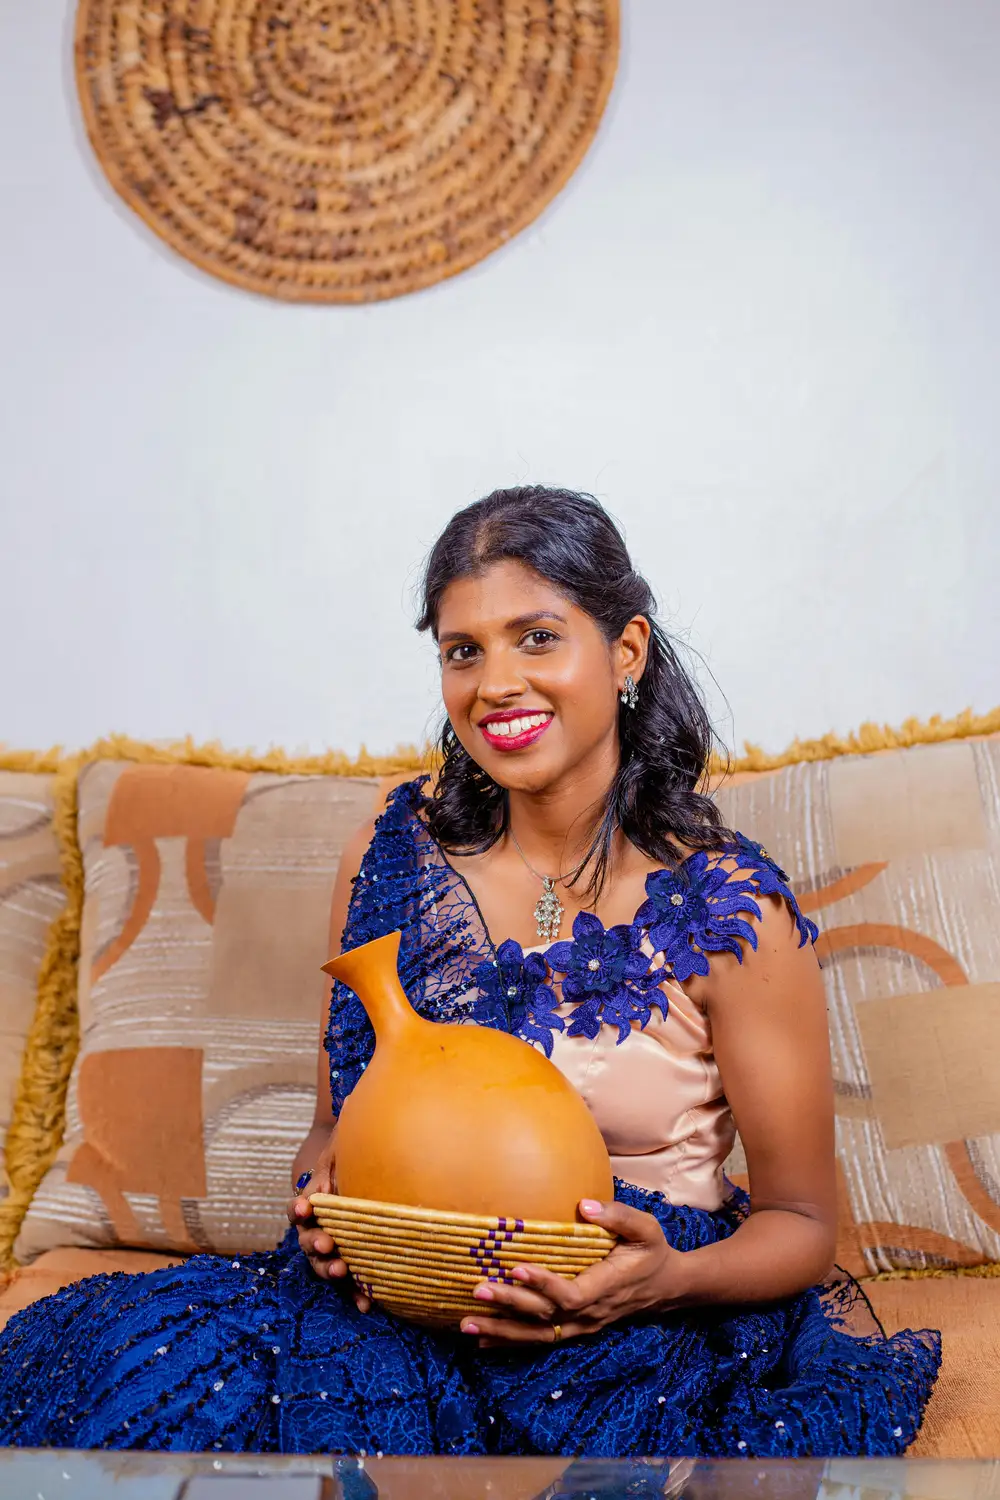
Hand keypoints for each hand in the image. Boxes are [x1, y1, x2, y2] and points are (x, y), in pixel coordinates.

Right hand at [286, 1130, 370, 1311]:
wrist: (372, 1171)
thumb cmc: (354, 1159)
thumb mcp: (342, 1154)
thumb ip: (334, 1163)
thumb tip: (333, 1175)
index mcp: (313, 1203)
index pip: (298, 1208)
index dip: (298, 1209)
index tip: (305, 1208)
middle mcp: (318, 1229)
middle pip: (308, 1241)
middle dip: (315, 1243)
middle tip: (327, 1243)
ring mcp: (334, 1249)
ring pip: (323, 1264)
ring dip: (330, 1269)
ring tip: (341, 1270)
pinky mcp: (353, 1263)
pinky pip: (350, 1282)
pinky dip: (354, 1293)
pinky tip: (365, 1304)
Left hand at [459, 1199, 683, 1346]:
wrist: (665, 1287)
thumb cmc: (652, 1251)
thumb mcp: (646, 1228)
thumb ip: (618, 1216)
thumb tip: (584, 1205)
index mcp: (606, 1287)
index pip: (571, 1294)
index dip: (543, 1285)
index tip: (516, 1269)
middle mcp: (590, 1313)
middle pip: (545, 1317)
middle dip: (510, 1306)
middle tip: (477, 1289)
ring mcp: (581, 1325)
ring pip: (537, 1336)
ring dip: (502, 1331)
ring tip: (466, 1323)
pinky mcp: (574, 1328)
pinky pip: (539, 1340)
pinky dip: (509, 1341)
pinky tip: (481, 1340)